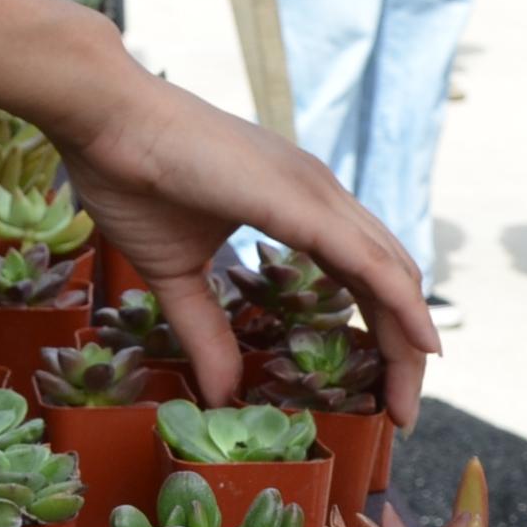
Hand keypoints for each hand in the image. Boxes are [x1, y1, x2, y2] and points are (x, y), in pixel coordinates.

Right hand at [57, 74, 436, 424]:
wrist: (105, 118)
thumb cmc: (132, 178)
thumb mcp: (174, 276)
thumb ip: (204, 332)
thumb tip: (221, 396)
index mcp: (296, 205)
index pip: (361, 274)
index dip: (381, 328)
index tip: (381, 387)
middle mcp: (319, 195)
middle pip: (388, 278)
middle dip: (403, 347)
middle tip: (402, 408)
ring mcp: (316, 193)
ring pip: (390, 274)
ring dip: (409, 339)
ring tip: (411, 398)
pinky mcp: (302, 201)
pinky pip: (369, 262)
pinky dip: (402, 305)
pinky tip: (421, 345)